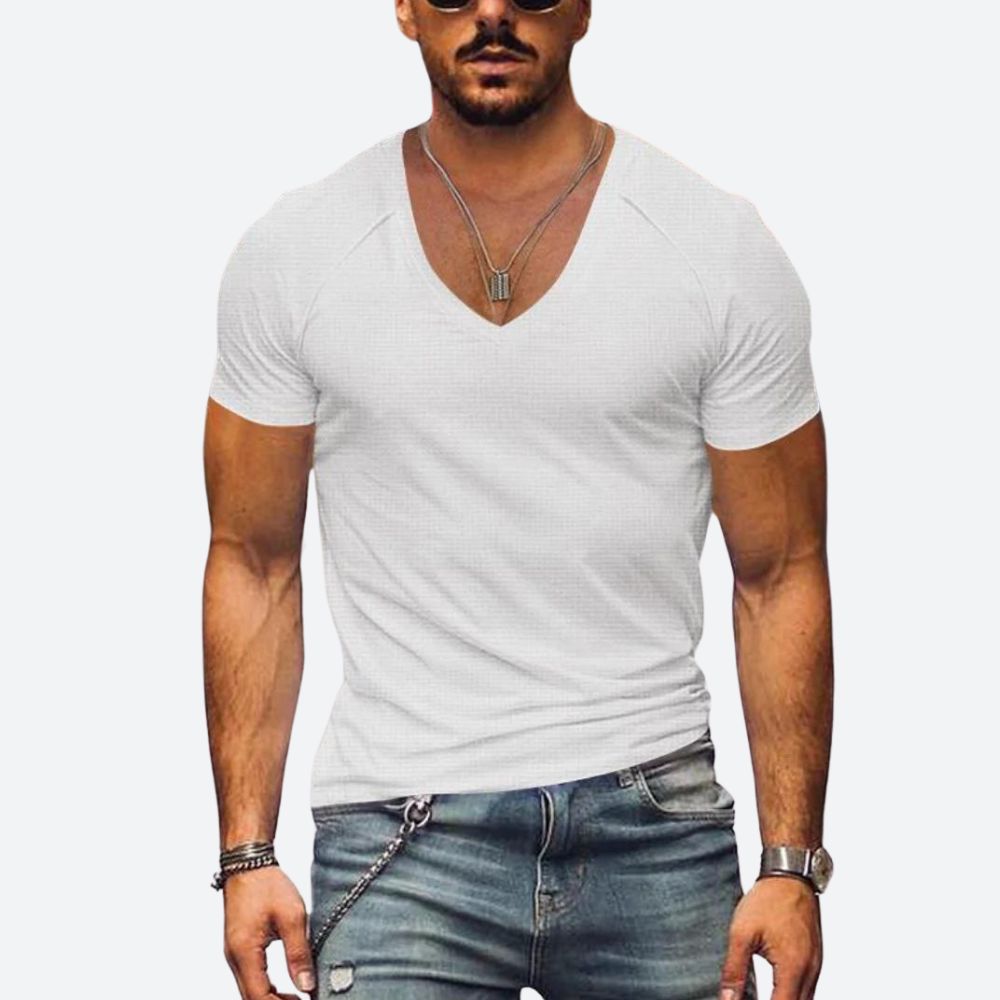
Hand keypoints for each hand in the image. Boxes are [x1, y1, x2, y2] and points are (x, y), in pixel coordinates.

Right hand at [222, 865, 316, 998]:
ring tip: (300, 999)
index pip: (260, 998)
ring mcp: (235, 955)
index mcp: (244, 953)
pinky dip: (267, 988)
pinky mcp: (239, 948)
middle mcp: (235, 959)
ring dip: (273, 999)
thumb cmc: (268, 885)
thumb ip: (298, 953)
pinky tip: (287, 988)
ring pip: (251, 991)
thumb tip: (306, 986)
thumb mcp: (291, 916)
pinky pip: (251, 978)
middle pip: (253, 999)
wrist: (247, 864)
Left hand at [718, 875, 822, 999]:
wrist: (790, 875)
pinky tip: (777, 991)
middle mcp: (810, 971)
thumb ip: (734, 970)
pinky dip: (792, 994)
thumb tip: (727, 999)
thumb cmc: (769, 899)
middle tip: (750, 998)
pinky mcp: (815, 958)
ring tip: (763, 996)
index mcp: (793, 968)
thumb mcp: (741, 934)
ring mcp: (816, 965)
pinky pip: (808, 988)